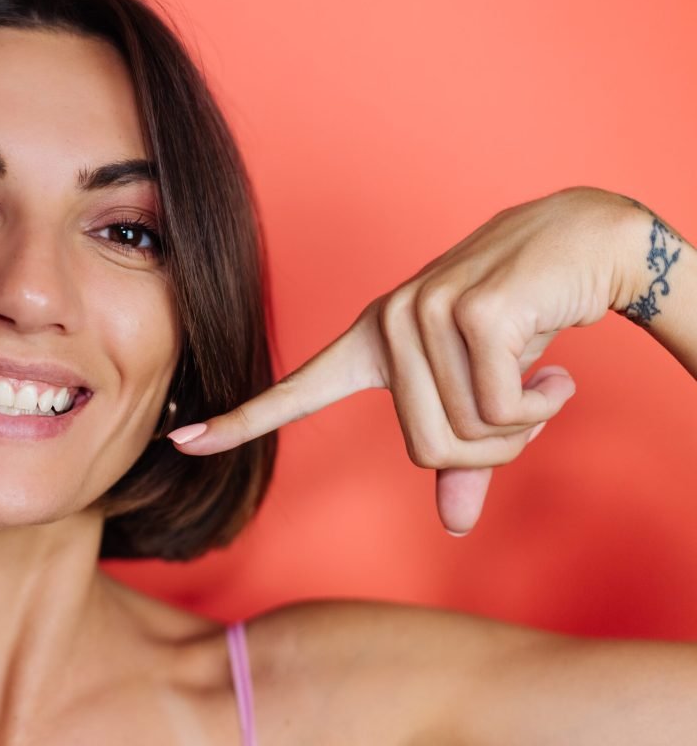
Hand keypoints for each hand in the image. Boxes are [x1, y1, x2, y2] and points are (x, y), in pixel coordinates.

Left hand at [170, 187, 646, 533]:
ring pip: (464, 434)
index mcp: (372, 344)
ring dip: (522, 424)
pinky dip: (541, 403)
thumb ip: (462, 457)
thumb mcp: (483, 393)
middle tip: (524, 401)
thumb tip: (454, 522)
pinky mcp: (467, 311)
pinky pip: (501, 409)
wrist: (585, 244)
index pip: (293, 391)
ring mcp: (421, 313)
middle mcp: (384, 325)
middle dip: (489, 448)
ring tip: (537, 375)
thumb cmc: (524, 320)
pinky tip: (552, 365)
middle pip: (423, 450)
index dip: (238, 421)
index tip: (181, 441)